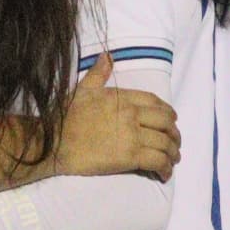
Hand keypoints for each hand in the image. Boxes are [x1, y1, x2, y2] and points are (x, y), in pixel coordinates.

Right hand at [56, 58, 180, 180]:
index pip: (155, 102)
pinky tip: (164, 174)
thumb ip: (98, 73)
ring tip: (173, 160)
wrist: (55, 141)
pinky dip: (165, 168)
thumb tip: (107, 56)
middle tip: (175, 143)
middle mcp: (132, 115)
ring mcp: (132, 136)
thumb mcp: (83, 89)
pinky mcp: (130, 156)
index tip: (170, 121)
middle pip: (166, 122)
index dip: (167, 112)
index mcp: (123, 98)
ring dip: (173, 153)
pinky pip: (157, 161)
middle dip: (175, 133)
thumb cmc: (65, 116)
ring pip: (165, 143)